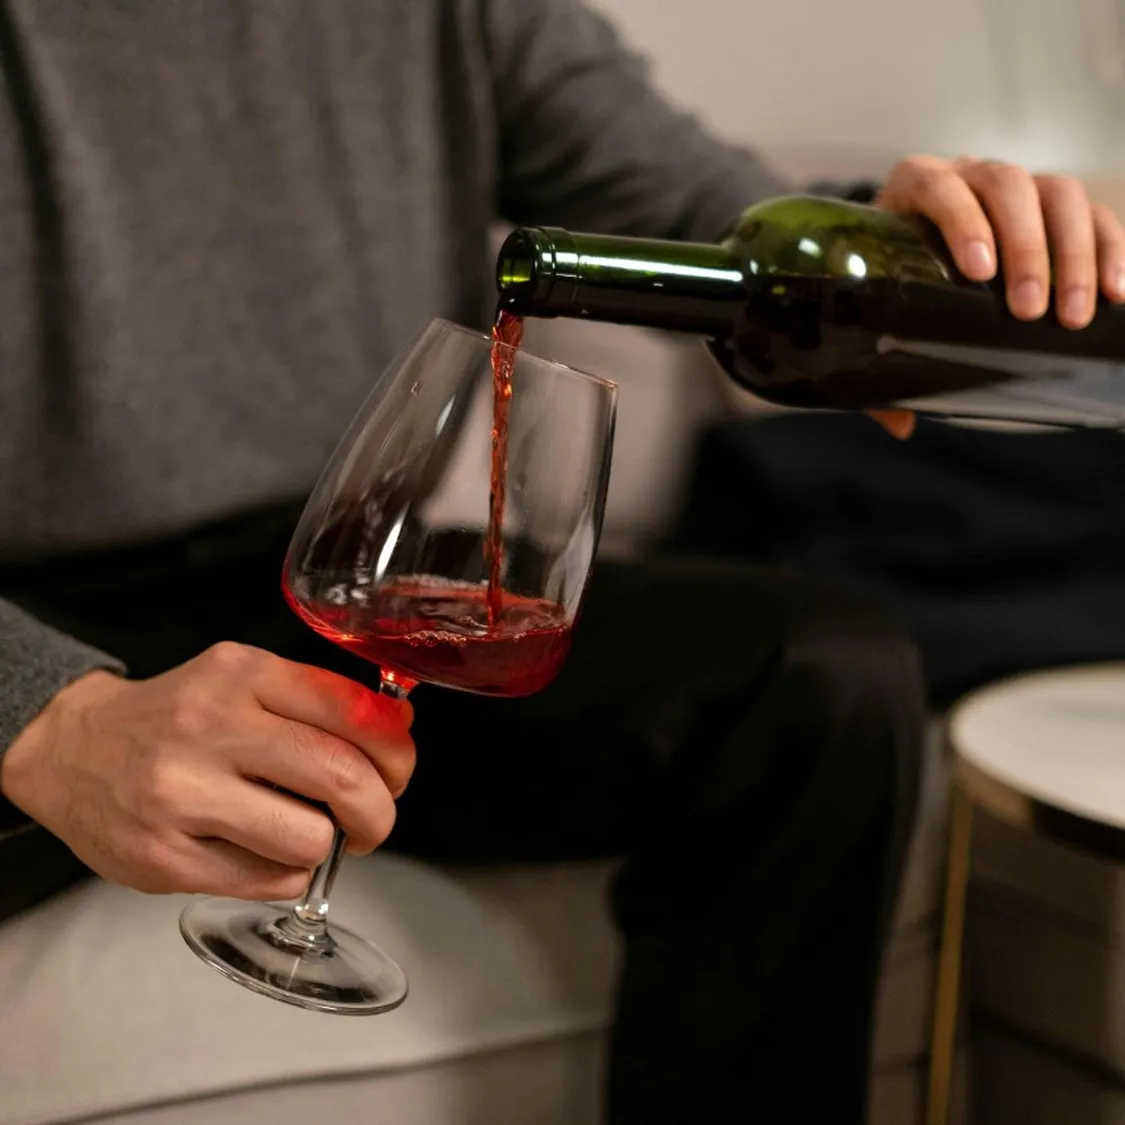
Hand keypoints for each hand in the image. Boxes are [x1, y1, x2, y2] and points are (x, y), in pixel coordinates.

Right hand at [0, 643, 414, 899]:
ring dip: (324, 844)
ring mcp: (183, 797)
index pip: (353, 709)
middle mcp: (211, 728)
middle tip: (372, 817)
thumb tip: (399, 729)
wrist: (71, 750)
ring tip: (302, 830)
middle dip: (379, 810)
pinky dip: (287, 874)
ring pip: (312, 839)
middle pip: (343, 778)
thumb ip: (318, 700)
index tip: (399, 768)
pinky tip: (263, 851)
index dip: (397, 748)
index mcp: (241, 674)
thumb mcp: (242, 679)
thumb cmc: (176, 717)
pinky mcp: (165, 859)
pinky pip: (272, 882)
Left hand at [867, 155, 1124, 441]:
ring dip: (1074, 255)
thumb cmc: (891, 285)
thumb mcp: (878, 315)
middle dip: (1026, 249)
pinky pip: (1095, 214)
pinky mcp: (1059, 206)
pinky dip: (1110, 250)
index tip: (978, 271)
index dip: (961, 220)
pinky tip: (1117, 294)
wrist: (911, 259)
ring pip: (1060, 194)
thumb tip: (901, 423)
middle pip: (1008, 186)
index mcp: (915, 188)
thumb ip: (878, 365)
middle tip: (1029, 310)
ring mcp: (1020, 185)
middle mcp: (970, 175)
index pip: (938, 187)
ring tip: (1074, 316)